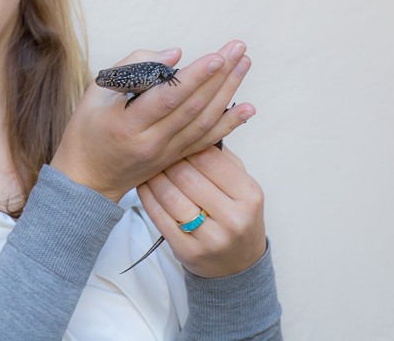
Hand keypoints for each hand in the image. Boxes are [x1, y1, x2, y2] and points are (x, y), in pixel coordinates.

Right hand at [50, 40, 253, 201]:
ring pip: (205, 122)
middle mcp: (151, 142)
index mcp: (127, 124)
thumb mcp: (95, 93)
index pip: (168, 98)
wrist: (86, 181)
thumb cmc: (86, 130)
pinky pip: (206, 140)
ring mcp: (166, 154)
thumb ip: (133, 68)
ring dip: (229, 92)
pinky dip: (229, 123)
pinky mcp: (175, 159)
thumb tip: (175, 55)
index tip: (218, 56)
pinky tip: (248, 108)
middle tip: (239, 48)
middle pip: (193, 107)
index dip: (195, 77)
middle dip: (220, 75)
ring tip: (244, 64)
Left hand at [138, 145, 266, 277]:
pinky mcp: (188, 251)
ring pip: (170, 195)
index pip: (210, 158)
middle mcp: (233, 218)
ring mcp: (211, 238)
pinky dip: (148, 196)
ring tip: (148, 165)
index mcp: (249, 195)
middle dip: (168, 160)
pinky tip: (144, 185)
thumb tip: (196, 129)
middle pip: (187, 176)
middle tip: (156, 149)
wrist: (237, 266)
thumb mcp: (243, 188)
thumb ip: (223, 159)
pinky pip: (160, 216)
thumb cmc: (237, 217)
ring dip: (154, 176)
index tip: (176, 138)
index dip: (188, 144)